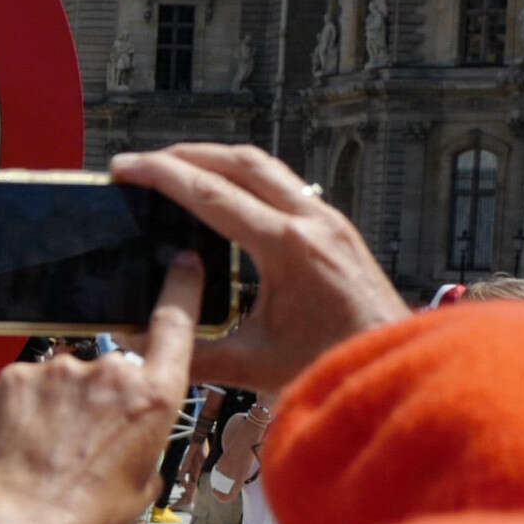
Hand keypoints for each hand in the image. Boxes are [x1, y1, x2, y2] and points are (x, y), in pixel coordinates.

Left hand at [0, 256, 201, 523]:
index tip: (183, 262)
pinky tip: (26, 442)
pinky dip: (29, 407)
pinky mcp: (15, 375)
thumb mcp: (146, 480)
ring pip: (67, 377)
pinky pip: (29, 383)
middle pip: (115, 367)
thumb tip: (131, 425)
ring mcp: (59, 369)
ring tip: (51, 451)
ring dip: (63, 404)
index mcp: (154, 395)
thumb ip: (146, 434)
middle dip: (103, 396)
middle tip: (86, 442)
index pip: (176, 323)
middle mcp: (111, 370)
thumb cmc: (90, 515)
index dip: (181, 288)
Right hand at [107, 145, 404, 400]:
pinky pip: (285, 184)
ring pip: (266, 167)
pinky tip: (227, 195)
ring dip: (218, 160)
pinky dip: (247, 177)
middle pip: (239, 162)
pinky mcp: (338, 228)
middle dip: (184, 155)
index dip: (161, 175)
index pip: (211, 194)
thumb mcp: (252, 365)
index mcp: (287, 248)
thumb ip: (190, 353)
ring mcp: (330, 220)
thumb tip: (140, 344)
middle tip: (143, 163)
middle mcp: (312, 222)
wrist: (398, 368)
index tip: (125, 167)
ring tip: (178, 170)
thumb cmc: (333, 366)